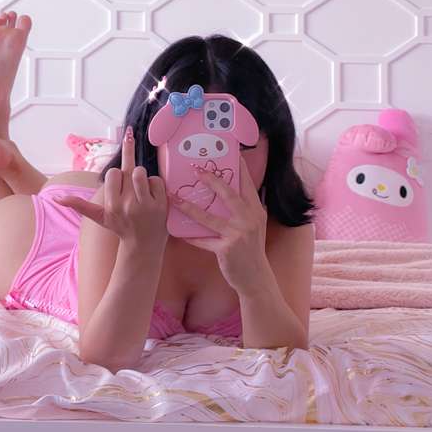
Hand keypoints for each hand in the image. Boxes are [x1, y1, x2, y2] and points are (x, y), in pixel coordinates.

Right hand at [55, 126, 168, 252]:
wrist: (143, 246)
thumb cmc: (120, 227)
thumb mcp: (99, 217)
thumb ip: (79, 205)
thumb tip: (56, 198)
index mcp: (112, 206)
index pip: (114, 172)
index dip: (117, 175)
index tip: (119, 181)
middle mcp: (127, 205)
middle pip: (129, 168)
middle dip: (131, 169)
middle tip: (131, 144)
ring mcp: (145, 205)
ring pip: (143, 172)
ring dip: (142, 177)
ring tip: (141, 189)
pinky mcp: (161, 205)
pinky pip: (157, 180)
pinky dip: (156, 185)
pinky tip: (152, 196)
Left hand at [168, 155, 267, 293]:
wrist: (256, 278)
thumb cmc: (251, 250)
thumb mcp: (254, 225)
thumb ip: (245, 209)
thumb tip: (229, 190)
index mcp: (256, 210)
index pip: (247, 184)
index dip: (238, 168)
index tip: (230, 153)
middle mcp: (249, 219)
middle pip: (228, 194)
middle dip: (211, 179)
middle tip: (195, 169)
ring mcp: (238, 234)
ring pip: (210, 217)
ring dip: (190, 207)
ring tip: (175, 198)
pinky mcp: (227, 249)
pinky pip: (204, 240)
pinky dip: (190, 236)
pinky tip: (178, 232)